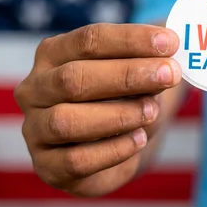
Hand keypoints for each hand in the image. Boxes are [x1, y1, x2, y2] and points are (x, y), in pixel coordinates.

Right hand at [14, 23, 181, 196]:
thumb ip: (148, 65)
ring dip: (119, 114)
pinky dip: (114, 149)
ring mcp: (36, 130)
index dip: (131, 40)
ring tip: (153, 111)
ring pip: (67, 121)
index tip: (170, 42)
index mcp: (54, 54)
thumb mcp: (138, 76)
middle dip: (128, 75)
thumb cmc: (124, 100)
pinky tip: (140, 139)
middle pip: (74, 78)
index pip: (88, 40)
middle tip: (169, 74)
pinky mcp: (48, 167)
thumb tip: (169, 63)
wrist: (113, 148)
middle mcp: (36, 89)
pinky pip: (76, 160)